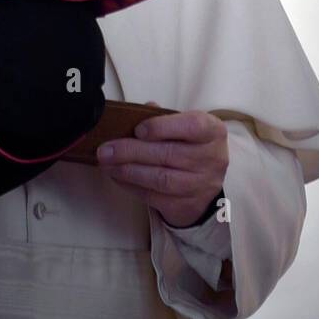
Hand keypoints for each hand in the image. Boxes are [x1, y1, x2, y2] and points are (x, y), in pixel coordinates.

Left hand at [96, 104, 228, 227]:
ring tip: (107, 163)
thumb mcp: (183, 126)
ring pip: (160, 179)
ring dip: (128, 171)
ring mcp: (201, 186)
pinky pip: (155, 197)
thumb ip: (161, 117)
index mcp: (212, 132)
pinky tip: (117, 176)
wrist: (206, 182)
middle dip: (132, 151)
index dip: (163, 127)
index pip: (192, 126)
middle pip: (169, 154)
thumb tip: (134, 113)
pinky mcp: (187, 206)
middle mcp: (212, 159)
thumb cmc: (189, 145)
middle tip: (106, 149)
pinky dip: (131, 186)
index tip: (138, 129)